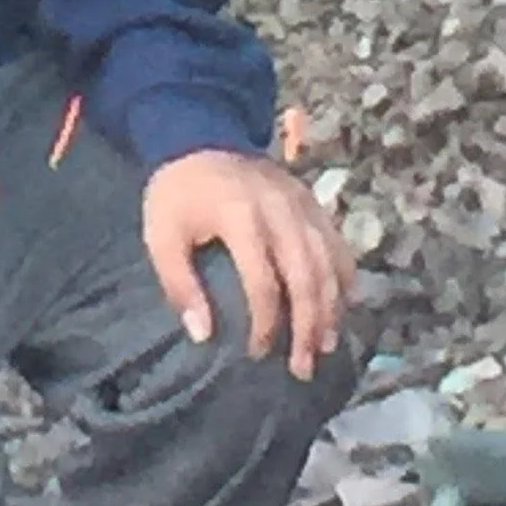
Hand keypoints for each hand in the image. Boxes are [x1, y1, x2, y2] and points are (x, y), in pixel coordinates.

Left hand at [142, 148, 354, 384]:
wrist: (199, 137)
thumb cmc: (178, 195)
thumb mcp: (161, 237)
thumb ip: (179, 286)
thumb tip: (203, 335)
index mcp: (240, 217)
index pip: (263, 282)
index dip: (265, 324)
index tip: (258, 353)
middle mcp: (280, 210)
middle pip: (305, 277)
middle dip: (307, 327)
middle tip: (303, 367)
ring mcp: (301, 204)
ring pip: (328, 264)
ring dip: (330, 309)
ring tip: (325, 347)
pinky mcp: (311, 202)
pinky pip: (337, 244)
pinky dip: (344, 276)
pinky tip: (343, 305)